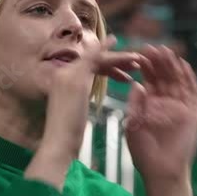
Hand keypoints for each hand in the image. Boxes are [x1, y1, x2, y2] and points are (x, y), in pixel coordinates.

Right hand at [28, 36, 138, 189]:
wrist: (59, 142)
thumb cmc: (66, 137)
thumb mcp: (74, 114)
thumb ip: (78, 102)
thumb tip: (82, 101)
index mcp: (60, 81)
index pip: (85, 68)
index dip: (104, 65)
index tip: (120, 68)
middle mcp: (61, 72)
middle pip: (91, 60)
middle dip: (114, 60)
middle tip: (134, 62)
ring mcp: (67, 73)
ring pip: (96, 58)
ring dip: (118, 58)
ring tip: (137, 60)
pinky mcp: (76, 77)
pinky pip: (96, 59)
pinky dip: (113, 55)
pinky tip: (127, 53)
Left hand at [124, 45, 196, 183]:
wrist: (161, 171)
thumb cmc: (144, 153)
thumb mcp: (133, 125)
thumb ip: (136, 104)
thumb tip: (137, 84)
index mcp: (152, 105)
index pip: (149, 80)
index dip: (145, 67)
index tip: (137, 54)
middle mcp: (167, 103)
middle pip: (164, 76)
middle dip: (158, 62)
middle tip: (151, 47)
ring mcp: (181, 107)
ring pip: (178, 80)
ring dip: (172, 65)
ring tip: (166, 51)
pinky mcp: (193, 113)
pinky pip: (192, 92)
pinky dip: (189, 78)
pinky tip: (183, 65)